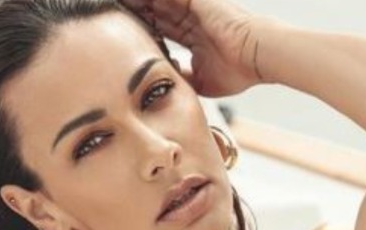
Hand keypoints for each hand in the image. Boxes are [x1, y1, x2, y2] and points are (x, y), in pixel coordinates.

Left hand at [121, 0, 264, 96]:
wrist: (258, 55)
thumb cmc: (240, 70)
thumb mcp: (202, 81)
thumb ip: (183, 78)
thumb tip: (167, 84)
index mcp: (194, 35)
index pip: (161, 29)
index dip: (141, 29)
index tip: (120, 32)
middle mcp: (191, 17)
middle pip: (154, 11)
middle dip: (133, 12)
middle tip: (107, 10)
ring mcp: (193, 5)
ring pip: (155, 1)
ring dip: (136, 3)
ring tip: (111, 2)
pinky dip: (146, 1)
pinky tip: (128, 1)